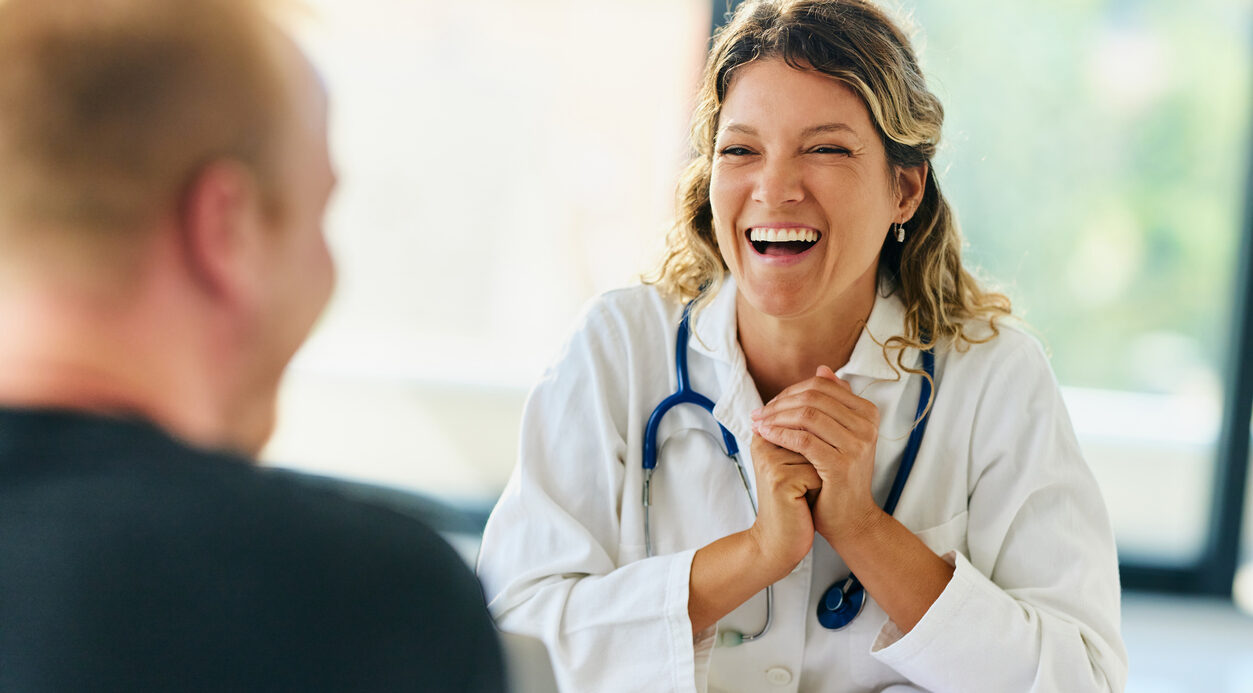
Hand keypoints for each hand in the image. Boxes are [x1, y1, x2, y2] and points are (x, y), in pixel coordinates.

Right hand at [745, 432, 821, 580]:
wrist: (778, 542)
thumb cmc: (792, 503)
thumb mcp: (794, 466)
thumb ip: (802, 439)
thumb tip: (831, 413)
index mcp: (764, 438)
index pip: (803, 420)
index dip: (818, 442)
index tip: (807, 469)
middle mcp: (763, 446)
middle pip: (811, 433)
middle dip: (821, 456)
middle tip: (807, 482)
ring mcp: (770, 462)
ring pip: (818, 450)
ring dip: (822, 470)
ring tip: (805, 490)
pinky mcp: (780, 480)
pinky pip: (818, 472)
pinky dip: (821, 486)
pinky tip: (805, 501)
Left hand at [751, 366, 882, 547]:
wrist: (851, 519)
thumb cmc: (839, 476)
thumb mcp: (839, 436)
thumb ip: (832, 404)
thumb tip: (822, 368)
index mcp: (868, 413)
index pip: (822, 386)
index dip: (790, 391)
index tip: (769, 404)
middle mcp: (867, 425)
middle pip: (813, 397)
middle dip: (779, 403)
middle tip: (757, 413)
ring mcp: (857, 444)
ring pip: (807, 415)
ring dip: (775, 417)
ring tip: (757, 424)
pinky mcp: (842, 464)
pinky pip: (803, 439)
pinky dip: (780, 434)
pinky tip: (765, 436)